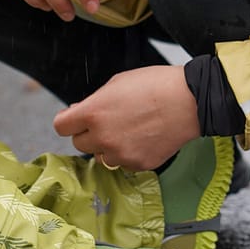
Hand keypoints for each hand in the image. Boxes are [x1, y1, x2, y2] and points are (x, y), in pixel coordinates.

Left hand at [53, 65, 200, 170]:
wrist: (189, 101)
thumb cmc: (154, 86)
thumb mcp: (115, 84)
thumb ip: (93, 102)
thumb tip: (79, 113)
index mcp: (92, 113)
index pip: (61, 127)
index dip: (67, 121)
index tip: (74, 119)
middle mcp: (102, 137)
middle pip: (78, 143)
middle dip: (88, 133)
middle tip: (106, 121)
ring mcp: (120, 154)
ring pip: (100, 155)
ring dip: (106, 145)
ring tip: (127, 129)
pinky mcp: (137, 164)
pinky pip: (122, 162)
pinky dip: (127, 153)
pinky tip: (141, 137)